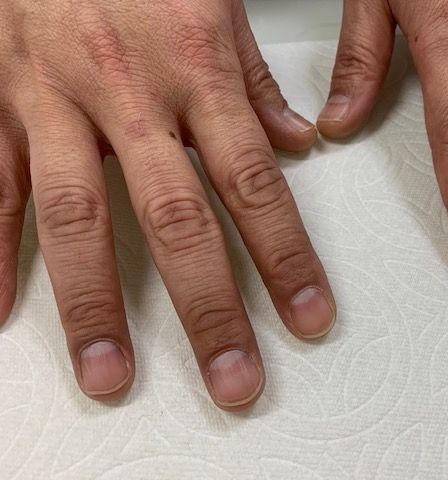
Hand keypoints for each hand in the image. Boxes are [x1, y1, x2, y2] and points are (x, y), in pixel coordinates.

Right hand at [0, 0, 335, 410]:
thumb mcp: (219, 6)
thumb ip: (257, 84)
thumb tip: (299, 143)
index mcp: (197, 68)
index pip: (254, 184)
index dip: (286, 257)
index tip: (307, 317)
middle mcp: (129, 93)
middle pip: (177, 218)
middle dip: (208, 307)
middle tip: (232, 378)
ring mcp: (55, 100)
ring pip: (78, 215)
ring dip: (95, 304)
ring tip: (111, 373)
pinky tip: (5, 311)